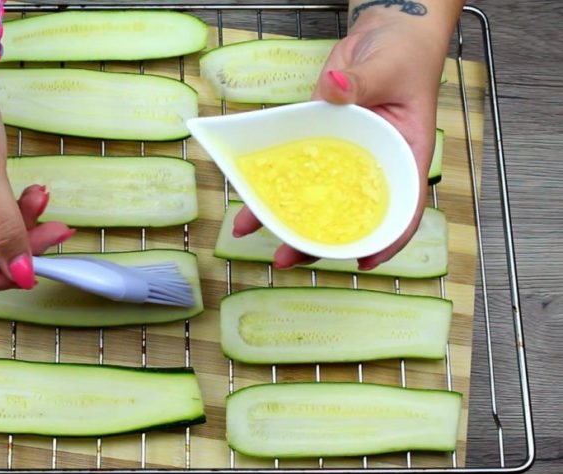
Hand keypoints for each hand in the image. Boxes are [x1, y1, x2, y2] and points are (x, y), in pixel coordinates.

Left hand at [233, 9, 449, 270]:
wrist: (385, 33)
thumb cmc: (402, 53)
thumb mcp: (388, 67)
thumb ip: (361, 81)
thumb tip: (336, 86)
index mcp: (404, 156)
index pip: (402, 209)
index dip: (384, 241)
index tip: (362, 261)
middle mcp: (372, 164)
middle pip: (347, 213)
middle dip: (316, 239)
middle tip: (286, 258)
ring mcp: (343, 155)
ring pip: (314, 195)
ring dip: (284, 216)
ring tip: (251, 231)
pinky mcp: (318, 140)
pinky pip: (294, 166)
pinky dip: (273, 181)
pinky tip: (248, 196)